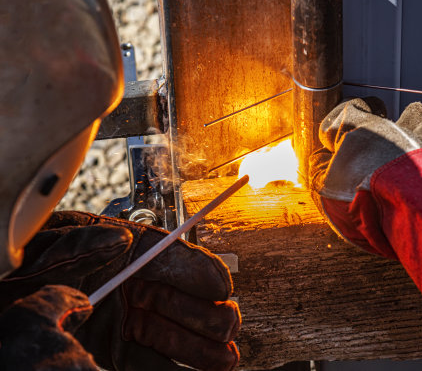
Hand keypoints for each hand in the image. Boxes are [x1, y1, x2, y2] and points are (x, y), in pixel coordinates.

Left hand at [0, 211, 240, 370]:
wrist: (7, 303)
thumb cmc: (26, 264)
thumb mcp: (50, 248)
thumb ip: (83, 242)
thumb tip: (119, 238)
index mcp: (126, 254)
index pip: (175, 260)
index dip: (202, 273)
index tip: (221, 288)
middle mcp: (134, 288)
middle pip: (185, 301)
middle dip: (209, 313)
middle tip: (224, 325)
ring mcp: (128, 321)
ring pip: (177, 336)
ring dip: (204, 347)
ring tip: (226, 357)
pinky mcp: (118, 351)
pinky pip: (154, 364)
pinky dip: (180, 370)